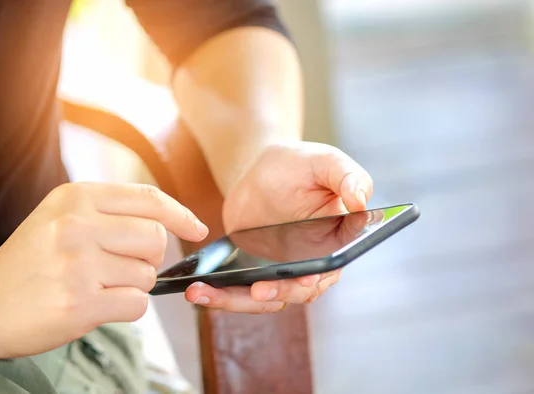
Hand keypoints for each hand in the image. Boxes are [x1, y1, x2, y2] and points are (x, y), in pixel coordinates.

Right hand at [0, 182, 207, 358]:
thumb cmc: (28, 262)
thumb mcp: (60, 218)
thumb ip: (109, 214)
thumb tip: (169, 224)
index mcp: (75, 197)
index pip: (149, 199)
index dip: (181, 215)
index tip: (197, 229)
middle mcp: (77, 224)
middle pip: (156, 239)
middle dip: (148, 258)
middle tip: (118, 268)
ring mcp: (78, 263)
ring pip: (148, 275)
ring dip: (131, 286)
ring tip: (96, 286)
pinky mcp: (80, 301)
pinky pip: (138, 304)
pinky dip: (125, 309)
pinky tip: (94, 305)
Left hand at [185, 141, 372, 312]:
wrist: (259, 169)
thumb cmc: (299, 164)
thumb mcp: (325, 161)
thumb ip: (347, 175)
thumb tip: (362, 200)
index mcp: (337, 242)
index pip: (331, 268)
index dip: (317, 278)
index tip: (302, 280)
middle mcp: (313, 264)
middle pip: (298, 292)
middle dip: (277, 293)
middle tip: (256, 289)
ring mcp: (282, 272)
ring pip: (265, 299)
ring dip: (236, 302)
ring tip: (204, 294)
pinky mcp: (255, 272)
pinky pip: (240, 292)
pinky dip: (220, 296)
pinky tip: (198, 290)